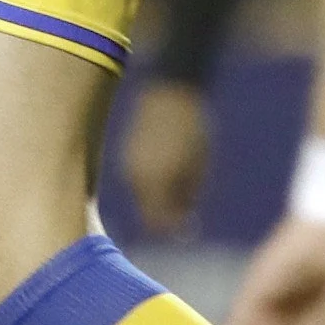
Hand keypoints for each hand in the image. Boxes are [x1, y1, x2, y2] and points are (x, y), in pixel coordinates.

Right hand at [119, 81, 211, 237]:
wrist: (170, 94)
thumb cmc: (192, 130)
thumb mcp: (198, 167)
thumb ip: (188, 198)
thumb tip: (184, 225)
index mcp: (156, 183)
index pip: (159, 222)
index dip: (175, 230)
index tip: (190, 228)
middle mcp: (137, 179)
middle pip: (148, 214)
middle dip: (166, 218)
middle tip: (188, 212)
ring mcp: (129, 167)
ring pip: (142, 199)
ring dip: (159, 202)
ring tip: (182, 186)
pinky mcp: (127, 156)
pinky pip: (138, 183)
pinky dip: (152, 187)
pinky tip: (168, 174)